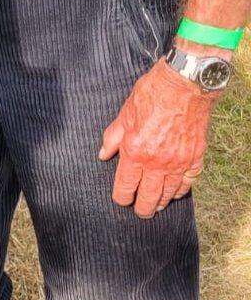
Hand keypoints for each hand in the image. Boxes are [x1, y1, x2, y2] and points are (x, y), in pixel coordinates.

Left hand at [99, 58, 216, 217]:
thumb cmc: (150, 96)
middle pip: (149, 196)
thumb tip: (103, 155)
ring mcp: (179, 162)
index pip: (126, 186)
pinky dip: (182, 190)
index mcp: (135, 152)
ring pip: (170, 193)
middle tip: (140, 213)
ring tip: (156, 206)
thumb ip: (112, 138)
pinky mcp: (195, 158)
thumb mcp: (123, 115)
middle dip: (143, 208)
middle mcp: (158, 163)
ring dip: (162, 201)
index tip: (121, 201)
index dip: (122, 197)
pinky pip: (188, 183)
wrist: (183, 86)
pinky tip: (176, 192)